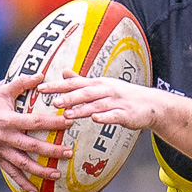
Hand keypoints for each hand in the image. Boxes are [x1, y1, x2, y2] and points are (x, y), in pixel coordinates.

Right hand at [0, 75, 72, 191]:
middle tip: (70, 153)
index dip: (53, 123)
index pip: (35, 122)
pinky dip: (23, 183)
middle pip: (32, 147)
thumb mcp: (2, 91)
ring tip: (58, 174)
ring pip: (23, 164)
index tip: (69, 123)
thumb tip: (42, 74)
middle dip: (52, 151)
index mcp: (8, 120)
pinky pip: (11, 173)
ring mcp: (1, 150)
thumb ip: (21, 83)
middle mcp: (5, 137)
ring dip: (41, 171)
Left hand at [40, 69, 161, 131]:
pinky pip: (114, 115)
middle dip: (68, 97)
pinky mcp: (126, 114)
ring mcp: (116, 102)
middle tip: (53, 101)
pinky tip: (96, 120)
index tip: (40, 88)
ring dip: (82, 109)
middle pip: (84, 93)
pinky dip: (105, 117)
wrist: (150, 104)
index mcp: (97, 84)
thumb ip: (82, 80)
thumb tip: (64, 72)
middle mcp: (106, 90)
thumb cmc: (123, 95)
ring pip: (97, 105)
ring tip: (68, 114)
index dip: (57, 86)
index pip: (74, 83)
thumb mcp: (102, 85)